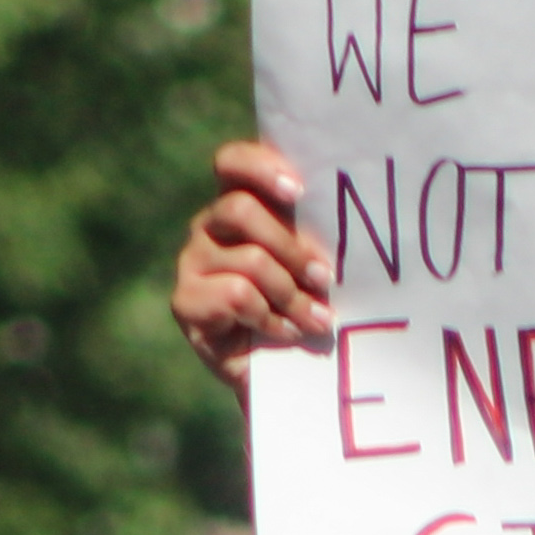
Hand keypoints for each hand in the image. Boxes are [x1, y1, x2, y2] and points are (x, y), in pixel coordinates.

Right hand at [173, 137, 336, 390]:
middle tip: (325, 277)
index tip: (299, 191)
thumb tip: (349, 219)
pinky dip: (270, 318)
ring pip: (250, 260)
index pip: (232, 163)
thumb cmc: (307, 306)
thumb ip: (316, 236)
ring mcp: (193, 261)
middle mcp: (209, 226)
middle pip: (239, 209)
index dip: (260, 167)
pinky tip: (284, 333)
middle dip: (291, 246)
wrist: (283, 372)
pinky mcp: (185, 301)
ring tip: (317, 320)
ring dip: (292, 295)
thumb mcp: (315, 266)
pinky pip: (237, 296)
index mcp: (239, 204)